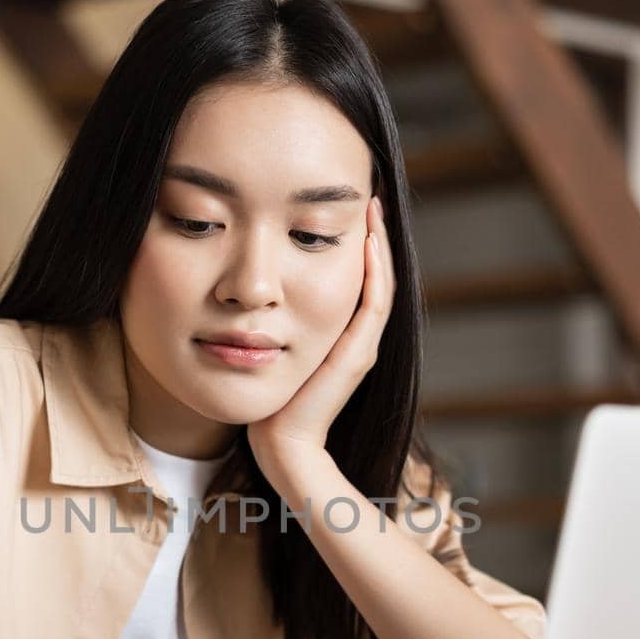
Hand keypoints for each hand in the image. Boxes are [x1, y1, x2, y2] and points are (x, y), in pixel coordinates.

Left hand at [247, 196, 394, 473]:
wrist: (280, 442)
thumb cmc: (270, 401)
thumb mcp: (272, 348)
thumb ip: (276, 323)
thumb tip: (257, 291)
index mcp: (341, 335)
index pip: (359, 279)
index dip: (359, 244)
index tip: (351, 208)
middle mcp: (358, 338)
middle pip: (376, 276)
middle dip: (374, 236)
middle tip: (371, 197)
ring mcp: (361, 346)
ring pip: (382, 284)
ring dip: (379, 245)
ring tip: (373, 209)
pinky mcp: (358, 354)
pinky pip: (374, 302)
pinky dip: (375, 271)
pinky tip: (368, 241)